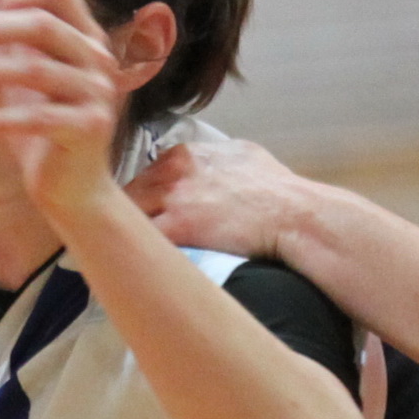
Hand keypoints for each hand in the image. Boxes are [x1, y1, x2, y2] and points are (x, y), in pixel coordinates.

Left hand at [0, 0, 130, 221]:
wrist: (73, 191)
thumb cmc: (42, 135)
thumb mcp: (21, 84)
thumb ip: (6, 50)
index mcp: (85, 40)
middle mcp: (97, 60)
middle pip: (43, 24)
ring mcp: (97, 93)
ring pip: (35, 68)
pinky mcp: (88, 128)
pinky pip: (35, 117)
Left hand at [122, 138, 317, 261]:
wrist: (291, 213)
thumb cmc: (277, 189)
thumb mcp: (244, 156)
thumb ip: (217, 158)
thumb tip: (214, 162)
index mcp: (185, 154)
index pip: (146, 177)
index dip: (145, 200)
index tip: (146, 216)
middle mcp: (173, 170)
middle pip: (130, 195)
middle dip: (129, 217)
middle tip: (127, 238)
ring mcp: (172, 198)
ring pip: (129, 216)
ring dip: (127, 235)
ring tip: (126, 254)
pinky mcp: (177, 227)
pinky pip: (143, 240)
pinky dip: (137, 252)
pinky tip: (136, 265)